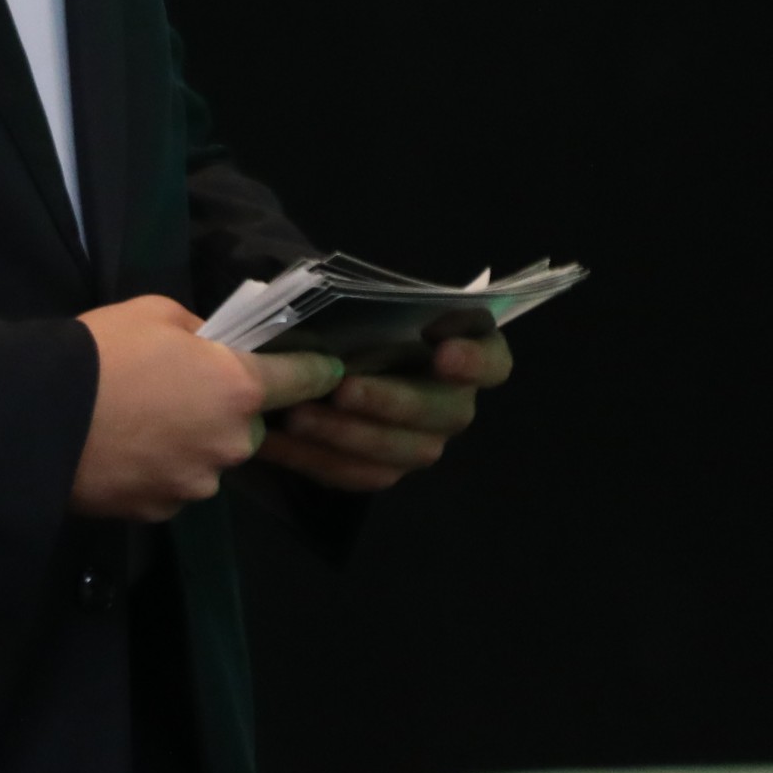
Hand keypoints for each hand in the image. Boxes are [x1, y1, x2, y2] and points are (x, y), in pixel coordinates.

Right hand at [69, 295, 343, 521]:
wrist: (37, 418)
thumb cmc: (102, 353)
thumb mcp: (153, 313)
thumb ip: (199, 331)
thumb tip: (208, 348)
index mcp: (238, 388)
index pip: (299, 380)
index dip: (314, 372)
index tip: (326, 371)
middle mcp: (230, 444)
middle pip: (245, 426)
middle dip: (224, 411)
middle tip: (177, 389)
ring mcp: (196, 485)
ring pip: (208, 460)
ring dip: (189, 444)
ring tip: (139, 423)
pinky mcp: (160, 512)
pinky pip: (172, 485)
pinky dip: (158, 470)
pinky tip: (122, 450)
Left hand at [255, 328, 514, 493]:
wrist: (323, 351)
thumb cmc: (353, 314)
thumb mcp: (358, 297)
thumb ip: (363, 302)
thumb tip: (334, 305)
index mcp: (465, 348)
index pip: (493, 361)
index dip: (476, 361)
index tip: (444, 353)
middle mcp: (454, 399)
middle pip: (445, 412)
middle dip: (391, 402)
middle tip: (342, 389)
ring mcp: (424, 439)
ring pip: (403, 451)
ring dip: (349, 436)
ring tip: (299, 416)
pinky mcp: (386, 467)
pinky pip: (362, 475)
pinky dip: (317, 459)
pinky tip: (278, 442)